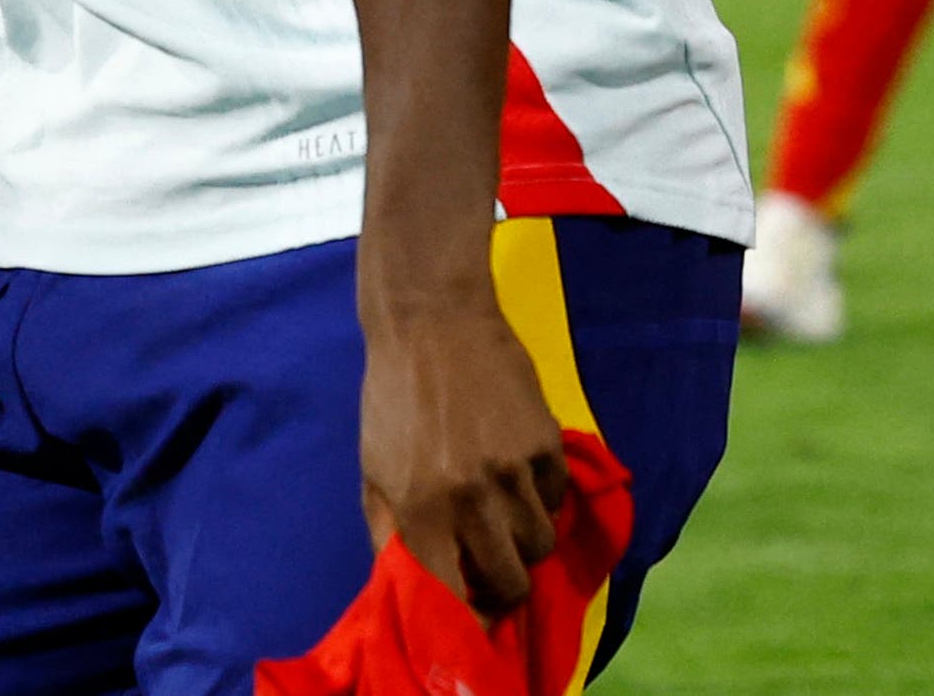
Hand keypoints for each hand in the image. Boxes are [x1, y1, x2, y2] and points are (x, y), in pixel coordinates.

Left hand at [359, 295, 571, 620]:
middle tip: (493, 561)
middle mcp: (471, 496)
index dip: (470, 616)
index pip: (456, 597)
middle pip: (512, 582)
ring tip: (504, 509)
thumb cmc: (394, 397)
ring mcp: (514, 468)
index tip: (475, 613)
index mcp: (421, 509)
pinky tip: (518, 468)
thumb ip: (391, 533)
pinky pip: (558, 498)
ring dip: (525, 537)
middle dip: (504, 582)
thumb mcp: (374, 469)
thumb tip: (411, 589)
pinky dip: (543, 495)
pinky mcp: (546, 440)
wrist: (431, 318)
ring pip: (541, 544)